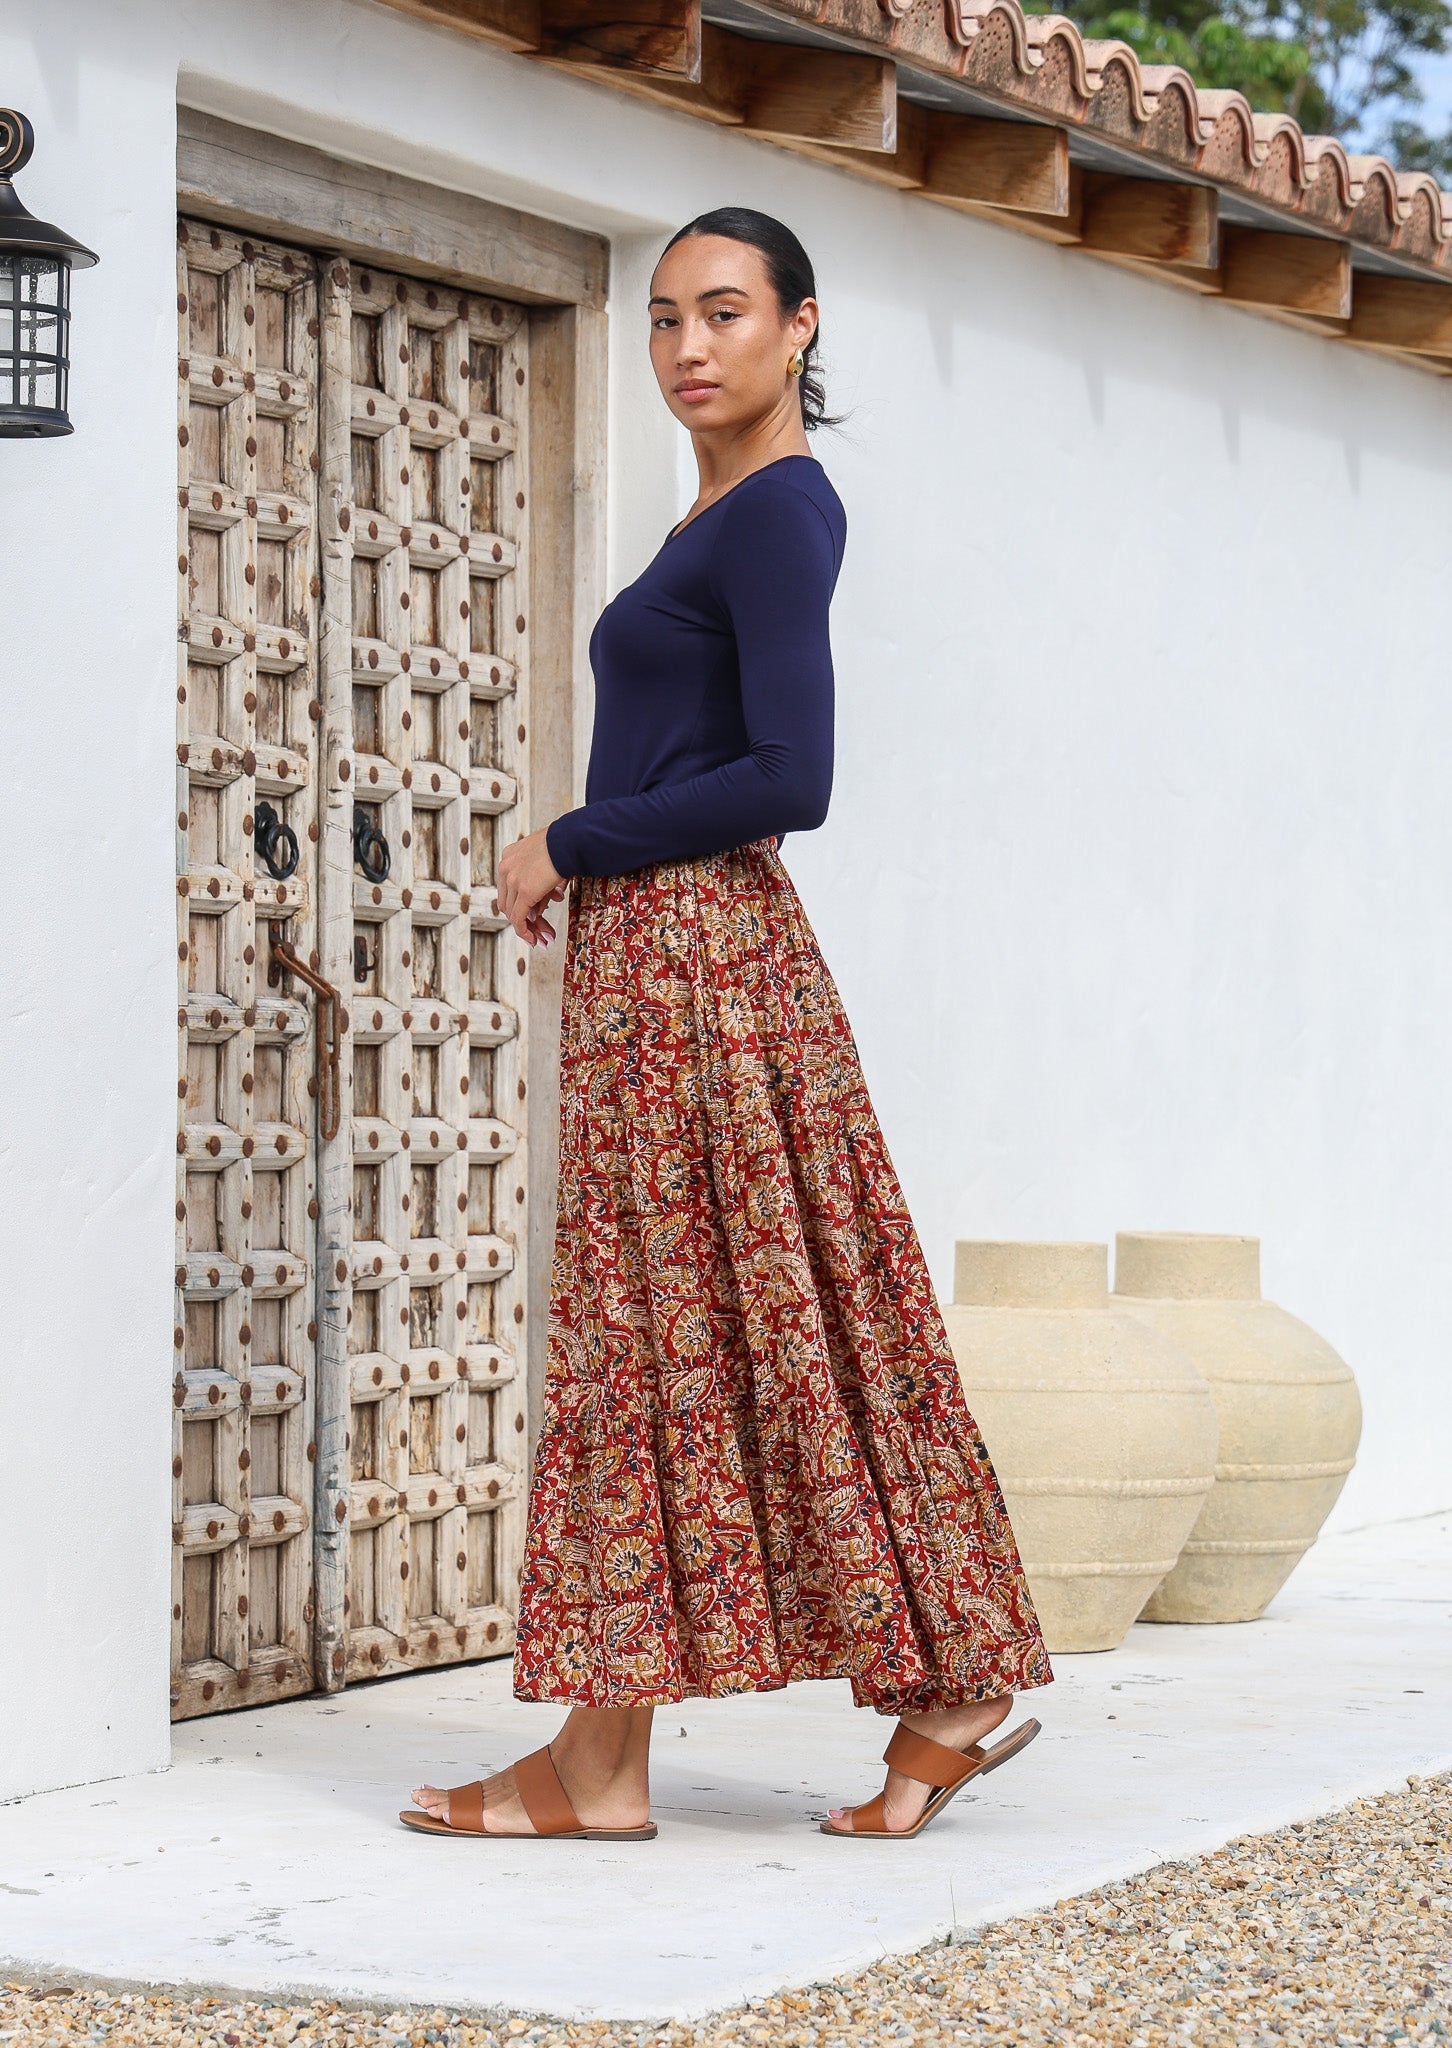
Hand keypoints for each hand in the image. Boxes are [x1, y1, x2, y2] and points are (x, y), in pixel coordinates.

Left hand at [496, 827, 568, 947]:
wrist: (571, 840)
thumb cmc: (566, 845)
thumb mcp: (549, 861)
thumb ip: (541, 883)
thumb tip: (541, 907)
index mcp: (510, 855)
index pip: (509, 888)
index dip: (520, 904)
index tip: (535, 915)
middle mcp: (505, 866)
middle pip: (508, 902)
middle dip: (523, 919)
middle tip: (539, 932)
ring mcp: (512, 879)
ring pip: (513, 912)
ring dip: (527, 929)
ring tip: (542, 939)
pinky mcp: (524, 891)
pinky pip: (519, 918)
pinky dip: (525, 931)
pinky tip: (535, 939)